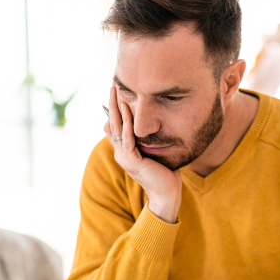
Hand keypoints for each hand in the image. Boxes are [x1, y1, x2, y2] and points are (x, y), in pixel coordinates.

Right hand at [104, 84, 181, 222]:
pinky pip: (127, 136)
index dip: (114, 109)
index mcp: (124, 151)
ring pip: (116, 127)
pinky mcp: (131, 160)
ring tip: (116, 90)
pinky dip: (126, 121)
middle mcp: (120, 153)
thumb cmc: (166, 174)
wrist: (167, 195)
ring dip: (116, 107)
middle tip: (113, 84)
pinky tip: (126, 107)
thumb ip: (152, 139)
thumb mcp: (157, 151)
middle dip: (112, 103)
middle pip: (111, 122)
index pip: (115, 126)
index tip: (117, 92)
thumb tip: (158, 124)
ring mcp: (123, 157)